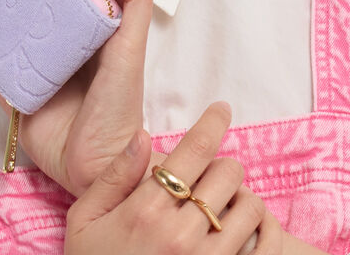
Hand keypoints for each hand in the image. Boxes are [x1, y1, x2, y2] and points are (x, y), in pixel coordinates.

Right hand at [64, 101, 284, 253]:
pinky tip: (245, 227)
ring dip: (239, 199)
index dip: (212, 122)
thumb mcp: (84, 221)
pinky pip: (265, 245)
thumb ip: (113, 176)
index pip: (194, 150)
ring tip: (221, 208)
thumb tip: (143, 135)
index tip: (221, 108)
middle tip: (207, 178)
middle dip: (220, 167)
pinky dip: (264, 230)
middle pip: (227, 172)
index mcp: (146, 211)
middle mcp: (181, 234)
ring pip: (250, 206)